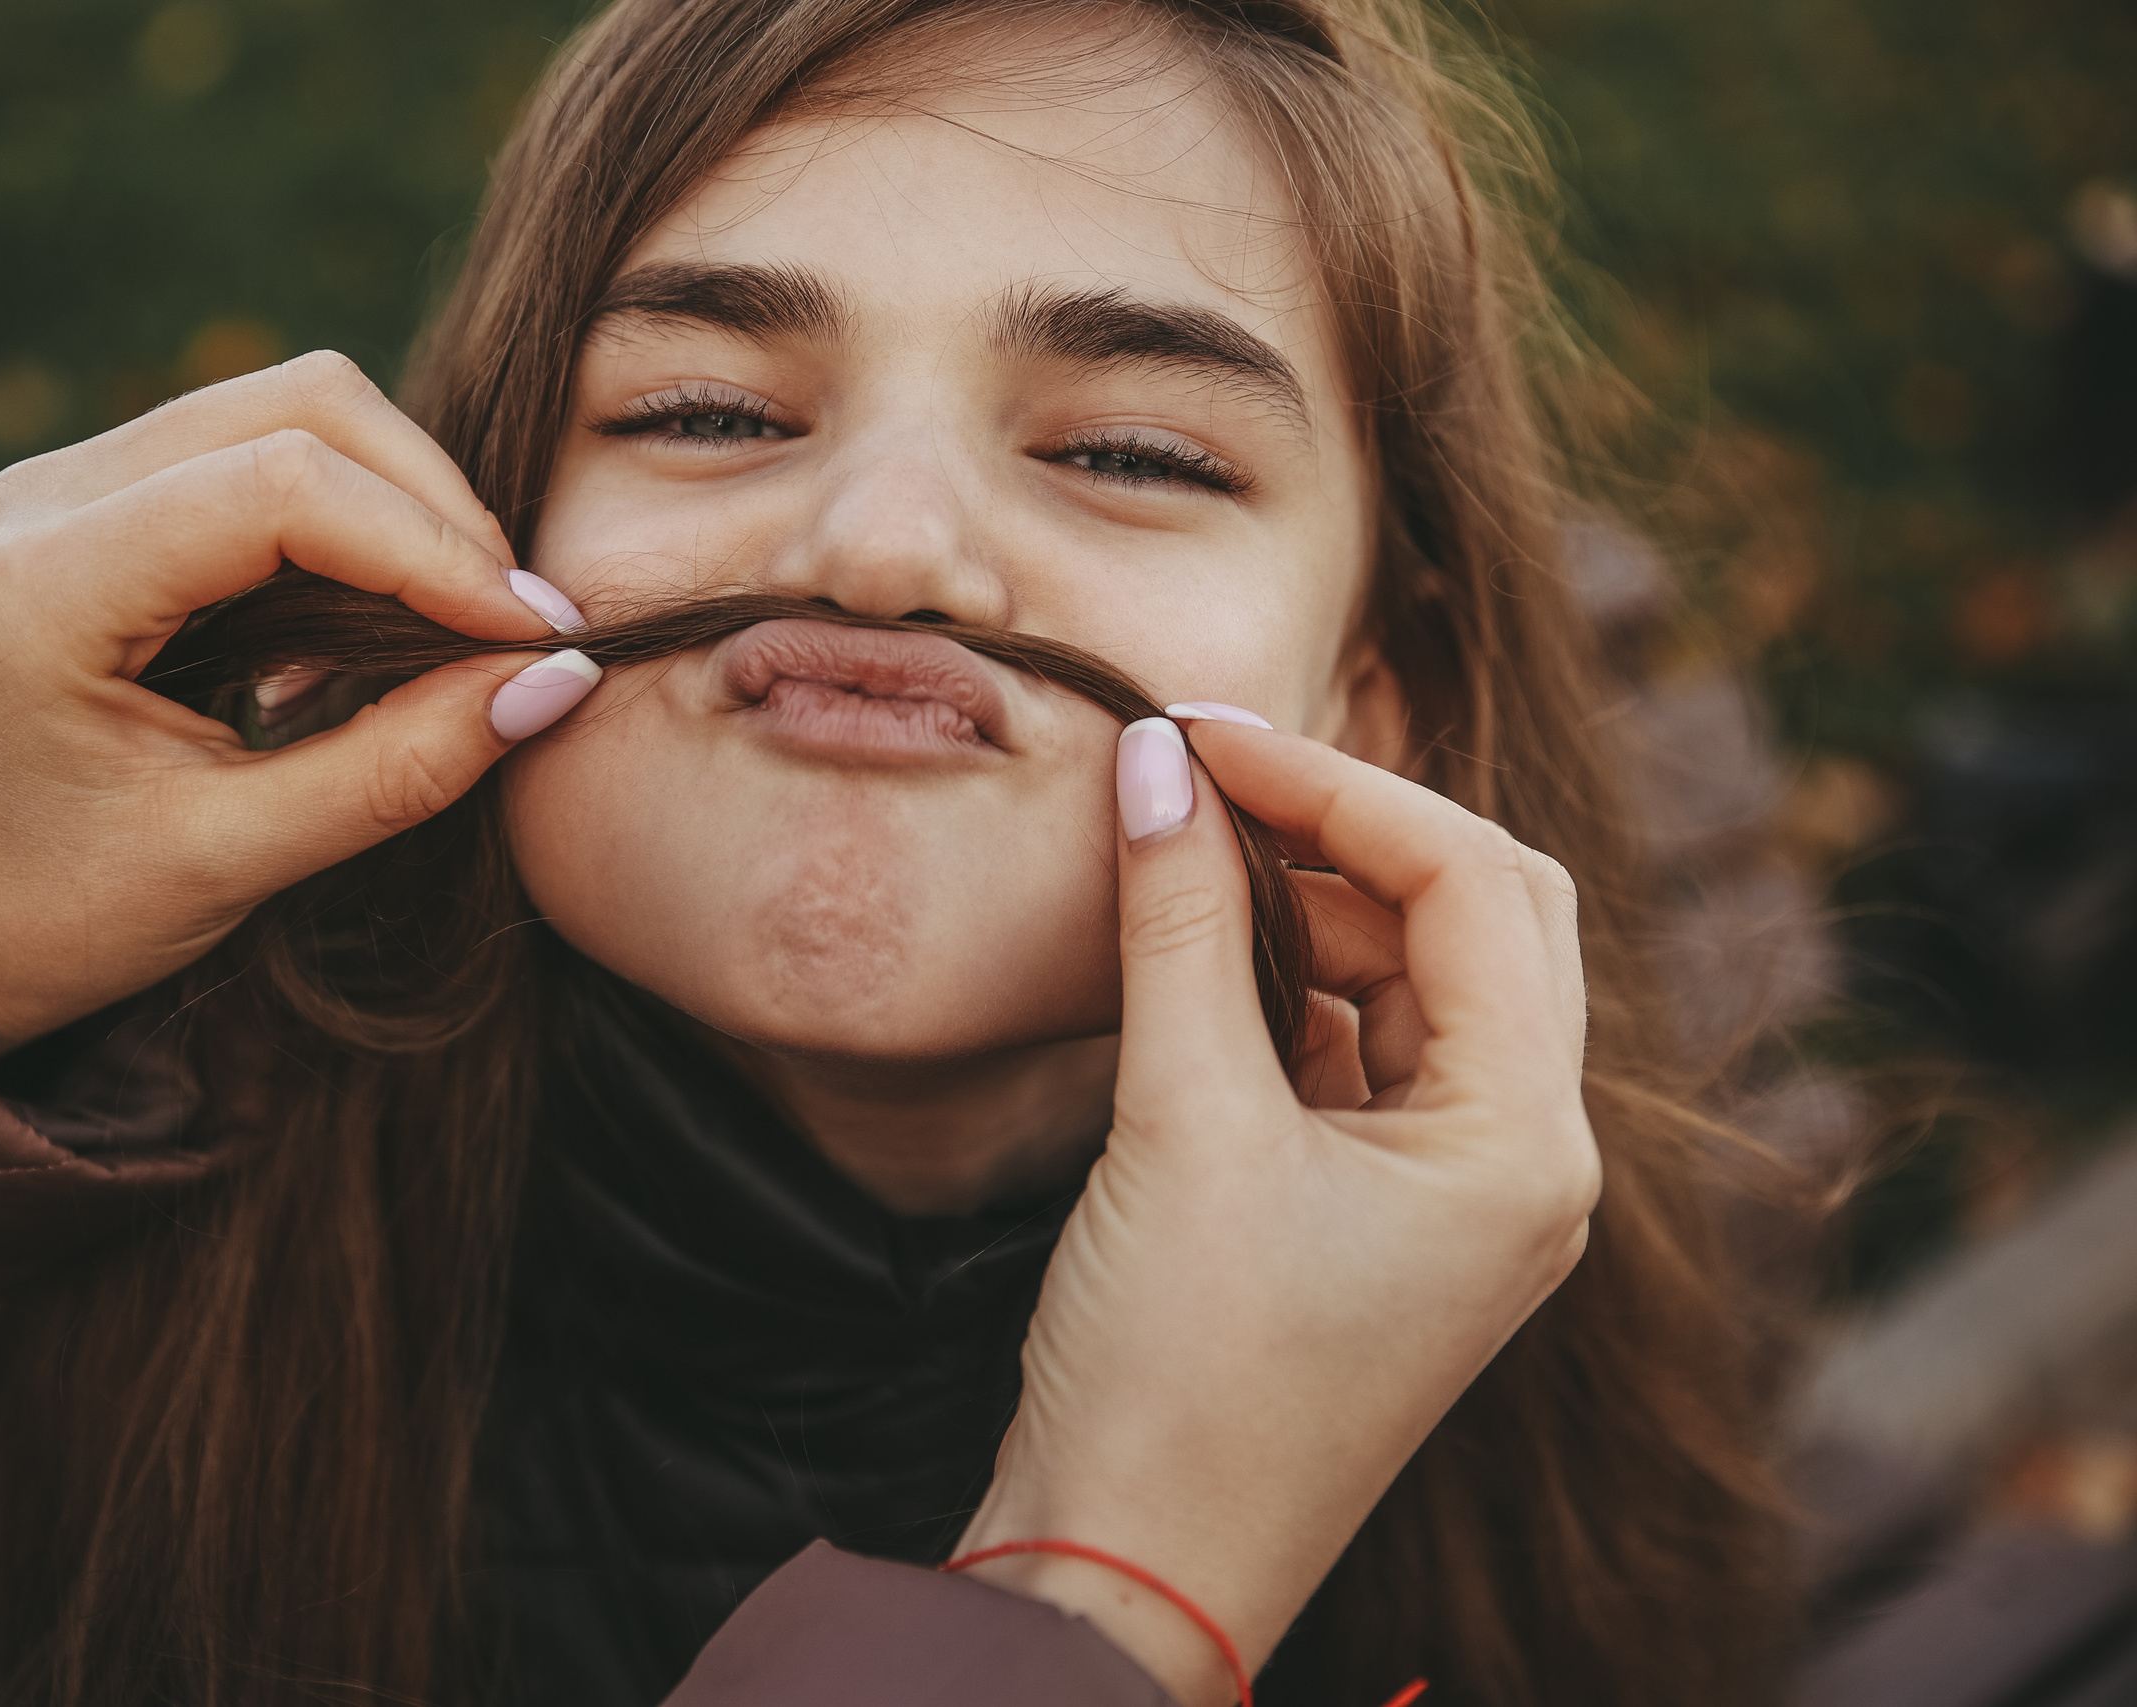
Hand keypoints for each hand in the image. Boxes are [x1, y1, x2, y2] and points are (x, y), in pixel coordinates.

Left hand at [0, 351, 591, 1064]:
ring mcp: (75, 477)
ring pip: (298, 406)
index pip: (282, 489)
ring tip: (451, 632)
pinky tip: (376, 627)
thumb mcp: (234, 862)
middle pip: (305, 404)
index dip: (432, 548)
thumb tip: (553, 681)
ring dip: (404, 501)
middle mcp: (49, 495)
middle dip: (435, 505)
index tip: (532, 636)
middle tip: (512, 629)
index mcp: (47, 585)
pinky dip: (358, 516)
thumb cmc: (58, 910)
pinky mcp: (112, 493)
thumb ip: (397, 769)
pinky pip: (270, 446)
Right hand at [956, 719, 1598, 1706]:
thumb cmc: (1176, 1380)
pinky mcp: (1384, 1222)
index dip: (1336, 784)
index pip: (1471, 883)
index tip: (1201, 732)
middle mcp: (1523, 1164)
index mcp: (1523, 1143)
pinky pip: (1367, 1057)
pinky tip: (1203, 956)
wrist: (1130, 1572)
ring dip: (1318, 907)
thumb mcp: (1181, 1124)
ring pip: (1421, 983)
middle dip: (1350, 831)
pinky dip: (1293, 989)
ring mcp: (1459, 1198)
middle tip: (1207, 771)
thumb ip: (1182, 923)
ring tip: (1188, 853)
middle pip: (1480, 917)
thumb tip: (1159, 763)